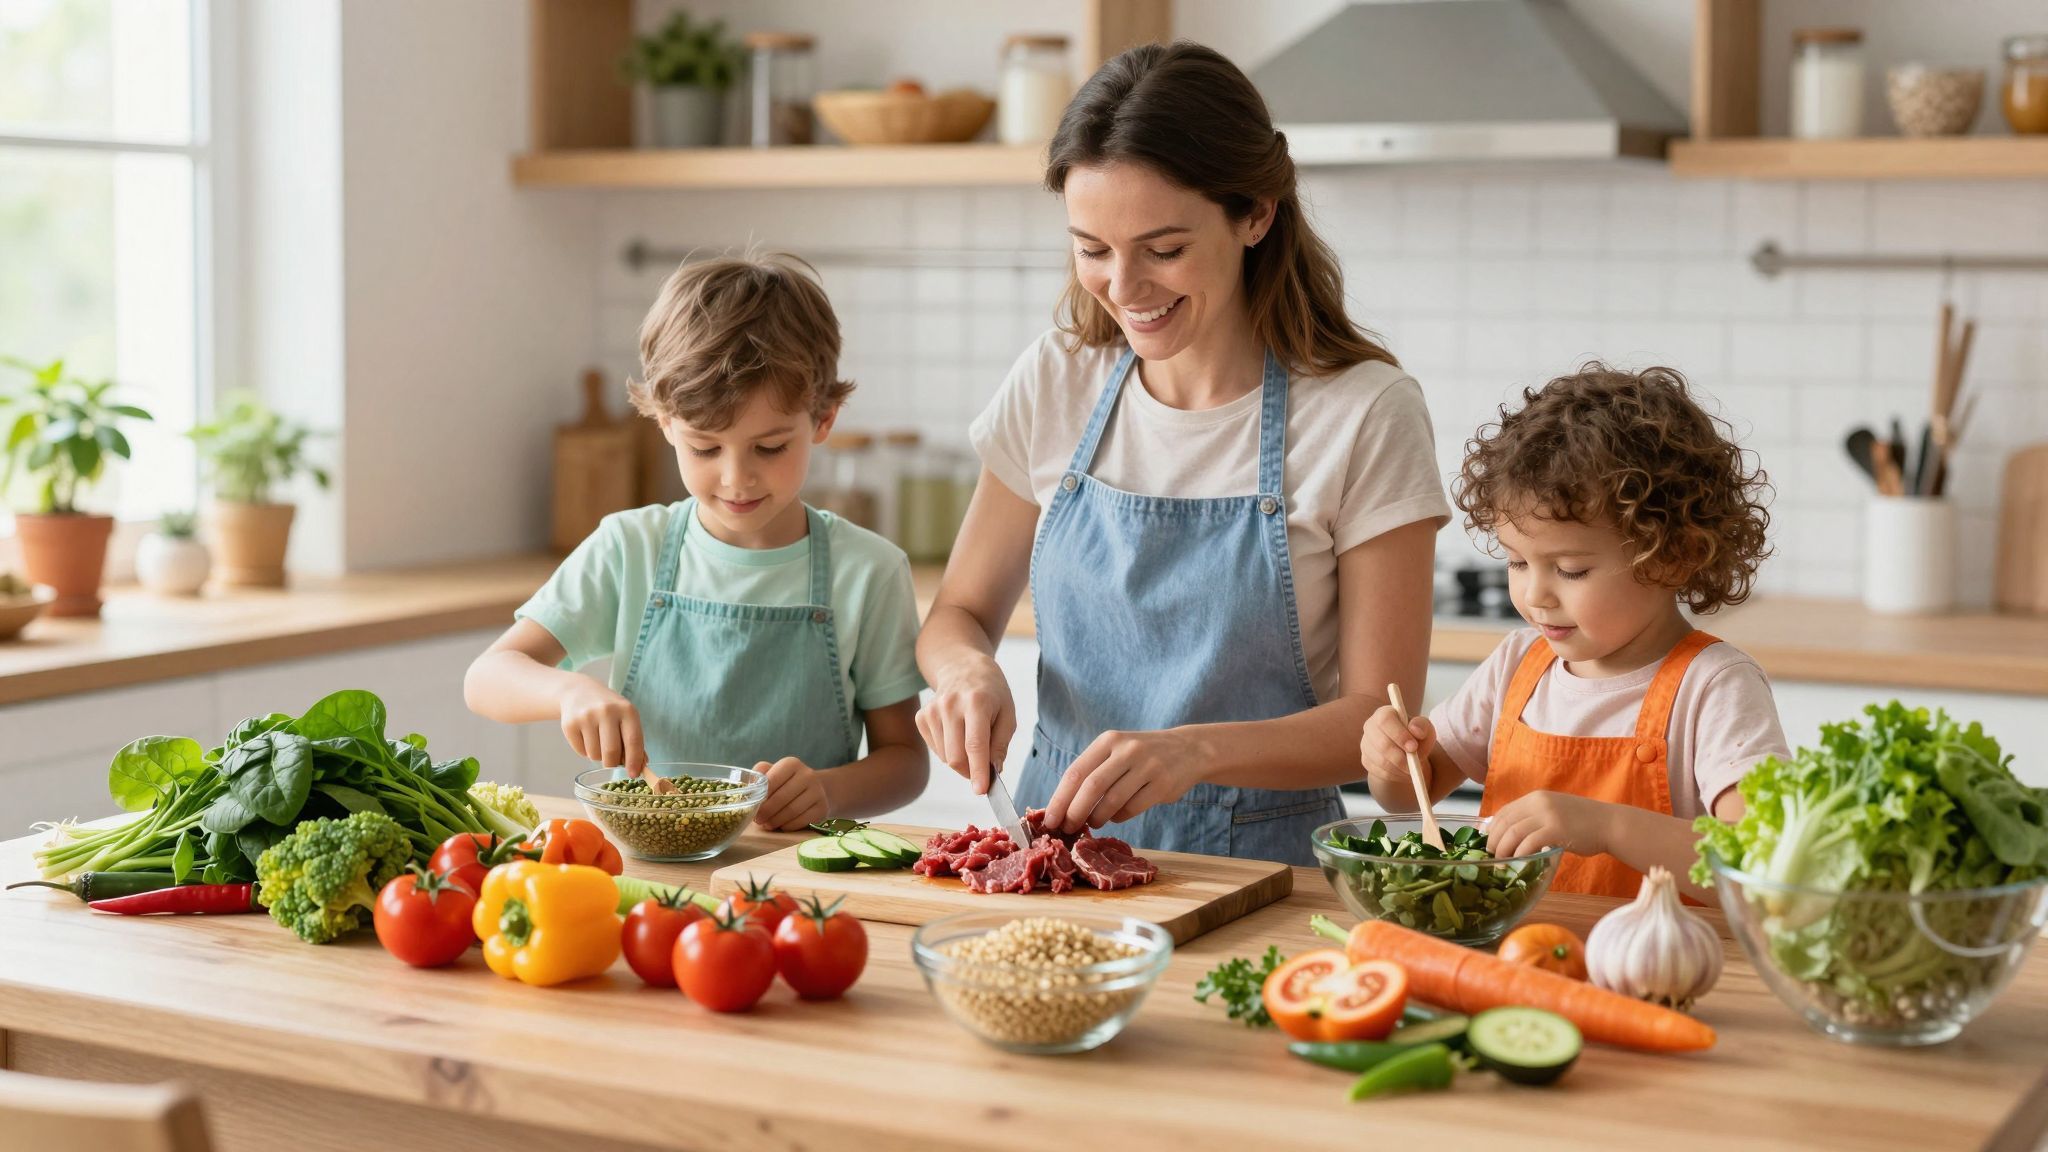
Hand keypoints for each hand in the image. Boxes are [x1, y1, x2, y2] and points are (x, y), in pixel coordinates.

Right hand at [558, 679, 645, 775]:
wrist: (579, 691)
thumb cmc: (609, 710)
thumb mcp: (626, 717)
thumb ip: (634, 741)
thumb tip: (641, 767)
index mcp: (626, 709)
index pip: (633, 740)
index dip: (634, 761)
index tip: (633, 774)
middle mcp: (606, 711)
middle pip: (611, 752)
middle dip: (612, 763)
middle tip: (611, 762)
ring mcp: (586, 716)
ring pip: (595, 755)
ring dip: (598, 756)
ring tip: (598, 741)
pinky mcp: (570, 724)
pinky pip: (581, 752)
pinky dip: (585, 751)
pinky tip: (586, 736)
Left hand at [754, 757, 829, 829]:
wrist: (817, 789)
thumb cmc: (787, 782)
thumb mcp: (774, 772)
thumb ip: (759, 776)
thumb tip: (747, 788)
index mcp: (791, 764)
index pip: (771, 781)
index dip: (759, 796)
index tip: (751, 806)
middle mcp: (807, 775)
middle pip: (781, 798)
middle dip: (766, 812)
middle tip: (757, 820)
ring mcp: (817, 792)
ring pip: (791, 811)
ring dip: (775, 821)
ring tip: (767, 824)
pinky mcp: (822, 808)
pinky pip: (801, 821)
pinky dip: (788, 826)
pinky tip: (781, 825)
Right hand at [914, 656, 1015, 795]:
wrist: (962, 667)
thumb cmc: (991, 692)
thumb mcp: (1007, 713)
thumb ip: (1001, 744)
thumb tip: (993, 771)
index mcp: (977, 702)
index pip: (975, 745)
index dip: (979, 771)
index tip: (981, 791)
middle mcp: (950, 705)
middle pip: (956, 757)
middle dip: (971, 771)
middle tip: (984, 769)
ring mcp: (932, 710)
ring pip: (945, 757)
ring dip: (961, 760)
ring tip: (971, 738)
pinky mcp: (921, 717)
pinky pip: (936, 750)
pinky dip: (949, 751)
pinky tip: (957, 733)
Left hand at [1043, 729, 1199, 834]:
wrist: (1189, 749)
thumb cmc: (1141, 755)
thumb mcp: (1116, 750)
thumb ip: (1092, 771)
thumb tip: (1061, 806)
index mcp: (1108, 740)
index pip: (1075, 772)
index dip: (1060, 799)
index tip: (1049, 820)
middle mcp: (1127, 750)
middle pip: (1091, 787)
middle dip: (1074, 812)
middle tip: (1067, 828)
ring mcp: (1147, 766)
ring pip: (1112, 801)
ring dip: (1097, 818)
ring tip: (1093, 822)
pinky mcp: (1163, 784)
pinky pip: (1132, 809)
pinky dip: (1119, 817)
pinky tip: (1116, 816)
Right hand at [1360, 706, 1436, 794]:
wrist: (1406, 752)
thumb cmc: (1416, 736)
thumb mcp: (1426, 729)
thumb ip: (1423, 726)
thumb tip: (1415, 729)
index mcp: (1384, 714)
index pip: (1385, 720)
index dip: (1398, 734)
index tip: (1413, 747)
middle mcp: (1370, 726)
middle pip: (1381, 743)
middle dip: (1400, 757)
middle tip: (1415, 764)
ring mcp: (1365, 744)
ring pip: (1381, 761)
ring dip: (1399, 768)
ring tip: (1412, 770)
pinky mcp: (1366, 760)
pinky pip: (1379, 771)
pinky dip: (1394, 775)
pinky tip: (1403, 773)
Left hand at [1485, 790, 1613, 858]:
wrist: (1610, 824)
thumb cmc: (1583, 823)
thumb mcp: (1555, 811)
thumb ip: (1535, 818)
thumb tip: (1512, 834)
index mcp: (1536, 797)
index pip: (1504, 811)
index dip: (1491, 828)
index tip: (1488, 843)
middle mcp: (1539, 802)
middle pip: (1505, 822)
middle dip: (1493, 841)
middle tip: (1492, 856)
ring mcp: (1548, 815)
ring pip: (1513, 833)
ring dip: (1503, 850)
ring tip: (1501, 863)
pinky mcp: (1556, 829)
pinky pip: (1529, 843)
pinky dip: (1519, 854)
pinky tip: (1518, 862)